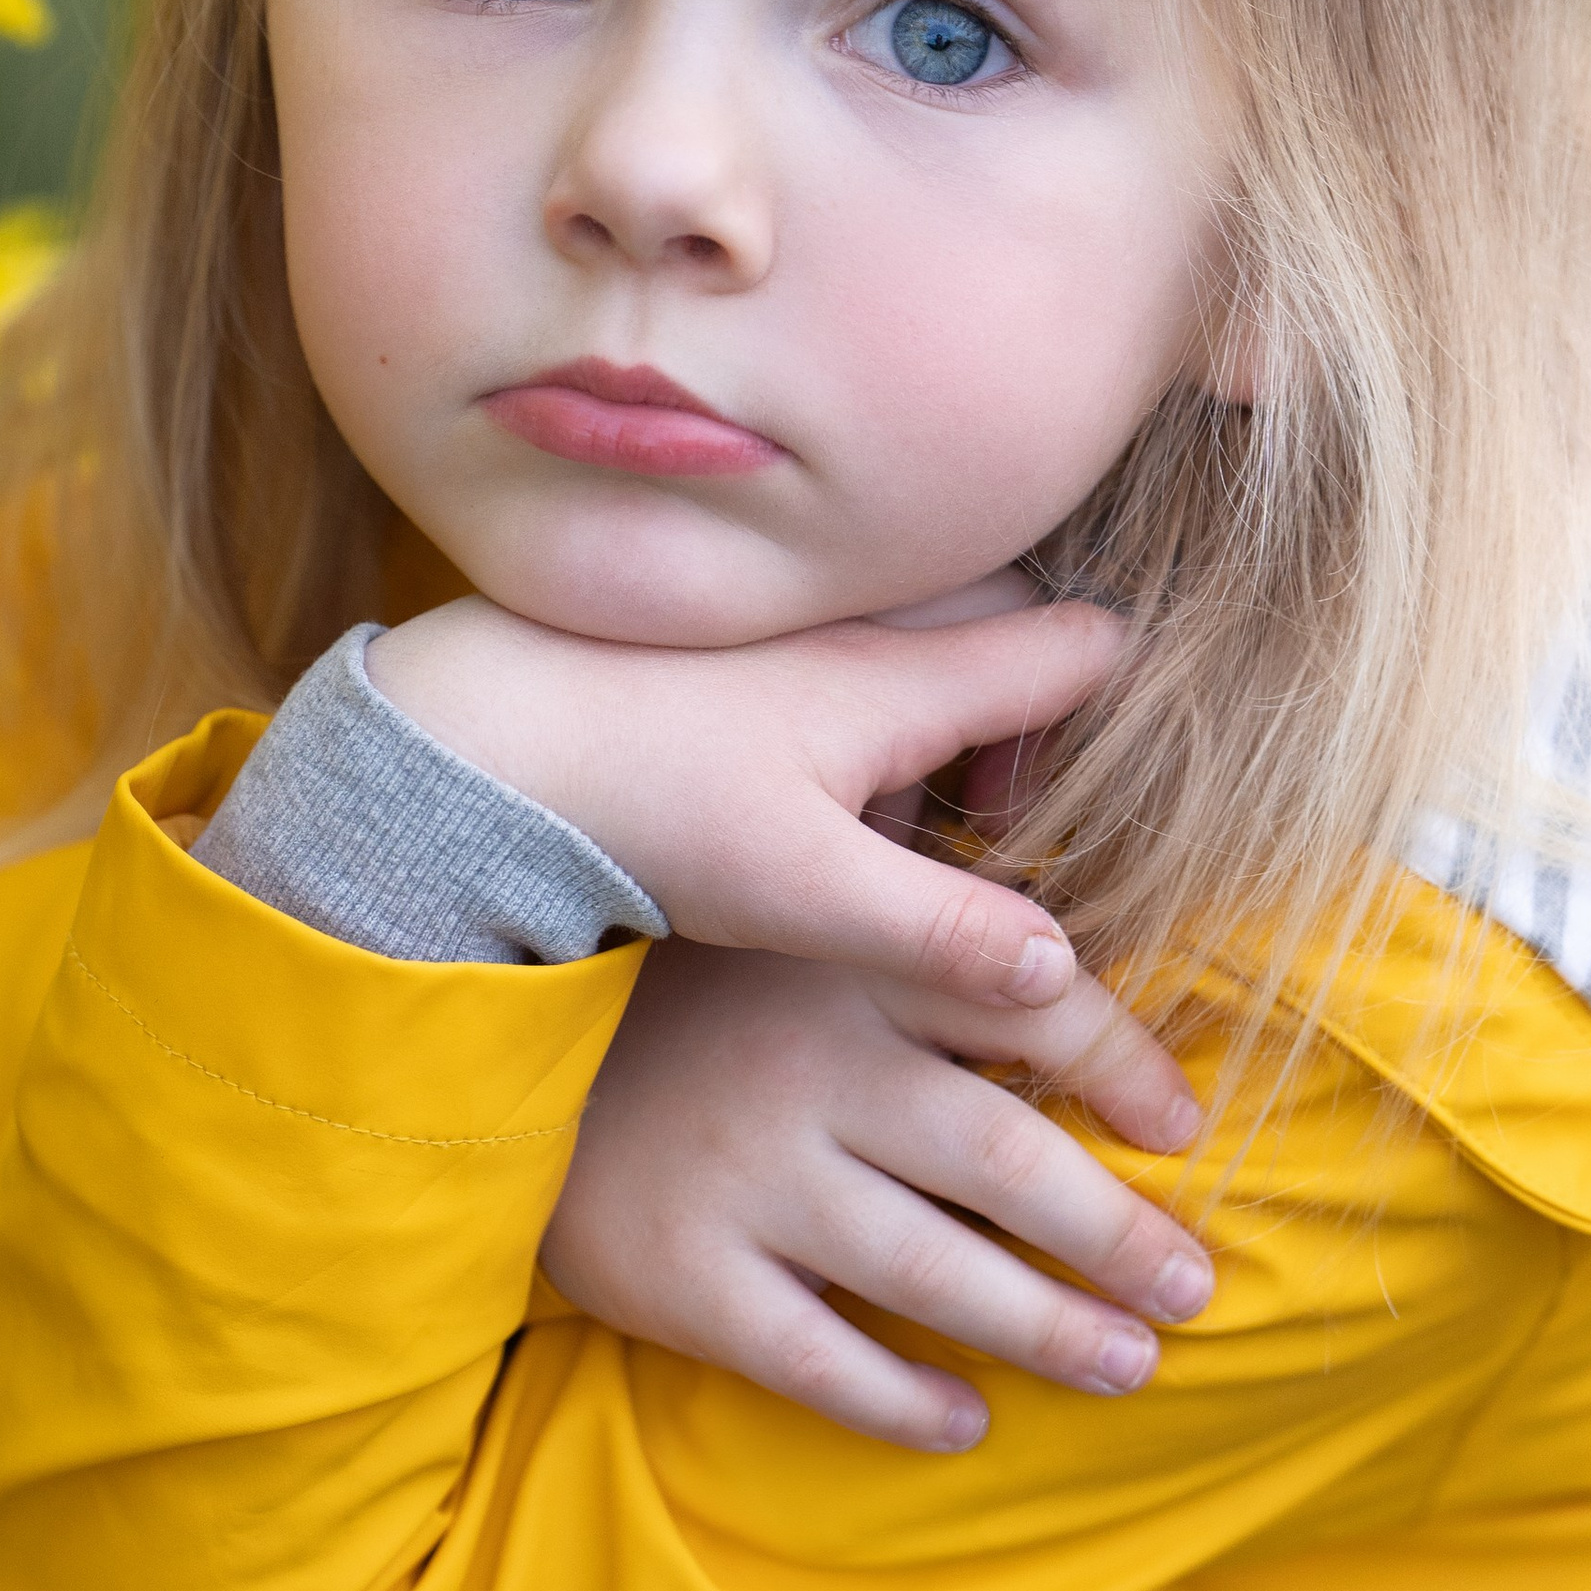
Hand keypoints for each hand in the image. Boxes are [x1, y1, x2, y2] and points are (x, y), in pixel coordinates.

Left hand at [366, 596, 1135, 1016]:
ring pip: (930, 623)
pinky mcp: (738, 635)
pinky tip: (809, 781)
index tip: (1052, 813)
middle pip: (1013, 618)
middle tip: (987, 810)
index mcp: (906, 675)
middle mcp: (867, 625)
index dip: (1108, 721)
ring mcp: (800, 619)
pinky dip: (870, 693)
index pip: (1077, 647)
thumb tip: (1063, 972)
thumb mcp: (803, 893)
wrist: (481, 736)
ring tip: (903, 804)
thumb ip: (941, 929)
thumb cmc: (647, 808)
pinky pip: (853, 634)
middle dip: (1032, 707)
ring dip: (947, 699)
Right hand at [541, 940, 1212, 1451]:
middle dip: (1121, 1237)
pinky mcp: (684, 1273)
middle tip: (1195, 1290)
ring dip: (1052, 1332)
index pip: (1037, 1007)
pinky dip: (906, 1403)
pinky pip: (820, 1361)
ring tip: (1129, 1365)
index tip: (1186, 1131)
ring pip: (937, 1275)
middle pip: (1011, 1162)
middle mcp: (811, 1067)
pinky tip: (967, 1423)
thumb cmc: (685, 980)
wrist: (477, 1040)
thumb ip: (918, 912)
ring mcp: (746, 1176)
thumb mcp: (797, 905)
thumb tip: (1077, 952)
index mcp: (855, 961)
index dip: (1129, 1068)